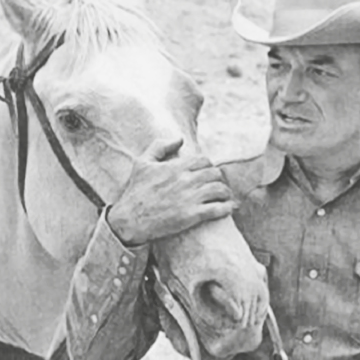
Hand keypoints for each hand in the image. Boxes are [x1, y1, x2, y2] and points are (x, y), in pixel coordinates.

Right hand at [108, 138, 233, 245]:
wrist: (129, 221)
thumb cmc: (135, 192)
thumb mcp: (142, 163)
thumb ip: (160, 146)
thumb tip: (179, 139)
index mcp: (176, 167)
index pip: (203, 160)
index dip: (208, 166)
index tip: (207, 172)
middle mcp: (185, 180)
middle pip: (215, 174)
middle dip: (218, 179)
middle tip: (217, 185)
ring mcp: (190, 198)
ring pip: (219, 190)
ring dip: (225, 193)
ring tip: (225, 196)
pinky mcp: (192, 216)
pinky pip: (218, 209)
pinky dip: (227, 207)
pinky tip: (230, 208)